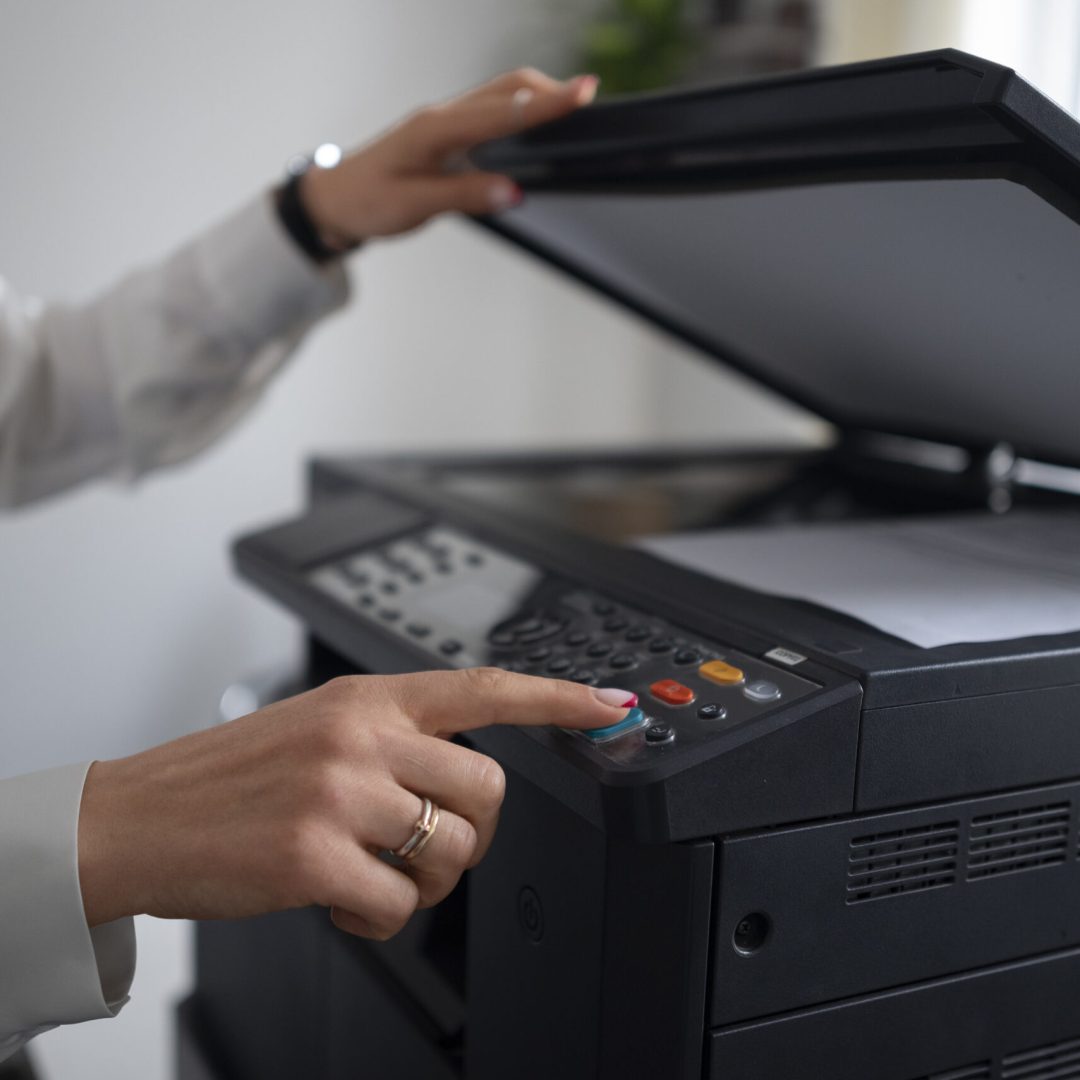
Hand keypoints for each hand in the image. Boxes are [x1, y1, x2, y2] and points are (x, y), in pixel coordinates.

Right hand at [77, 669, 634, 938]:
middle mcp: (361, 735)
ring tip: (373, 870)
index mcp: (368, 697)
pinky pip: (400, 904)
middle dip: (474, 829)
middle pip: (487, 787)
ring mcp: (339, 794)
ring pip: (450, 850)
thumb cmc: (231, 776)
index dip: (559, 698)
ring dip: (425, 877)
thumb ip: (393, 735)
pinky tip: (342, 898)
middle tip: (430, 843)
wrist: (138, 816)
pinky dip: (381, 915)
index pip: (485, 687)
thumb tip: (463, 776)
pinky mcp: (314, 857)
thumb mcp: (319, 724)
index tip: (611, 707)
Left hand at [300, 68, 598, 246]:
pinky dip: (521, 112)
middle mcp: (444, 116)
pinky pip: (492, 113)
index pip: (502, 112)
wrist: (336, 198)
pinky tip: (537, 124)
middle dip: (550, 91)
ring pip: (501, 95)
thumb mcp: (415, 205)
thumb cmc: (369, 201)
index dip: (547, 104)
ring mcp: (446, 121)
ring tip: (572, 108)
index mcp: (435, 130)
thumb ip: (466, 196)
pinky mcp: (449, 133)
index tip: (584, 92)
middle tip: (589, 97)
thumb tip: (513, 191)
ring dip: (538, 97)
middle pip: (508, 89)